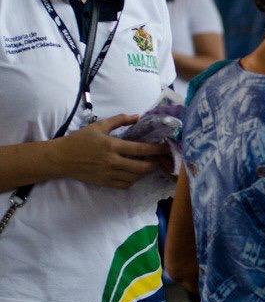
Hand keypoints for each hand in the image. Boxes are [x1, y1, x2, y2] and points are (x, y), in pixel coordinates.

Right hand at [53, 114, 169, 189]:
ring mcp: (108, 174)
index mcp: (111, 146)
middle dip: (154, 163)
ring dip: (144, 172)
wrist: (61, 158)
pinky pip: (125, 185)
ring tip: (148, 165)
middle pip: (141, 167)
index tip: (166, 148)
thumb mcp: (99, 126)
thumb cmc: (80, 140)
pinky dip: (133, 180)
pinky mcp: (105, 183)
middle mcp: (112, 162)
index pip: (140, 149)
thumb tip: (138, 116)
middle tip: (159, 159)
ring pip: (135, 177)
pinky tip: (134, 174)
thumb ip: (119, 120)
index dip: (156, 149)